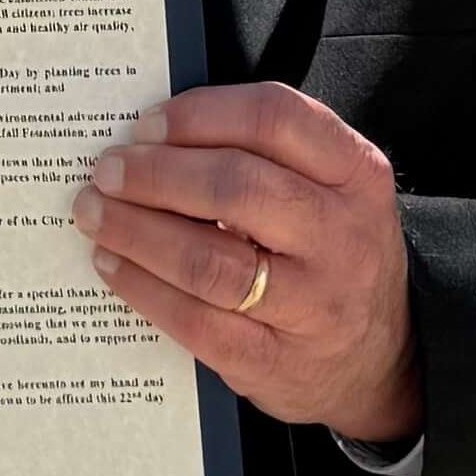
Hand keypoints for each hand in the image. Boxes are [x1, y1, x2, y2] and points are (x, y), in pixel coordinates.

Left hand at [75, 83, 421, 444]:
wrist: (379, 358)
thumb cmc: (331, 254)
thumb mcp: (331, 190)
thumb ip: (265, 156)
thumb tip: (152, 138)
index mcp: (356, 173)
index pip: (275, 119)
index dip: (199, 115)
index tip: (147, 124)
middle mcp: (342, 235)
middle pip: (237, 187)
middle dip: (156, 174)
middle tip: (108, 172)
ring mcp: (313, 304)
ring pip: (210, 260)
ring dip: (137, 232)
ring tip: (96, 214)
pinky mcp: (275, 361)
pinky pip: (196, 320)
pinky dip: (143, 288)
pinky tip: (112, 266)